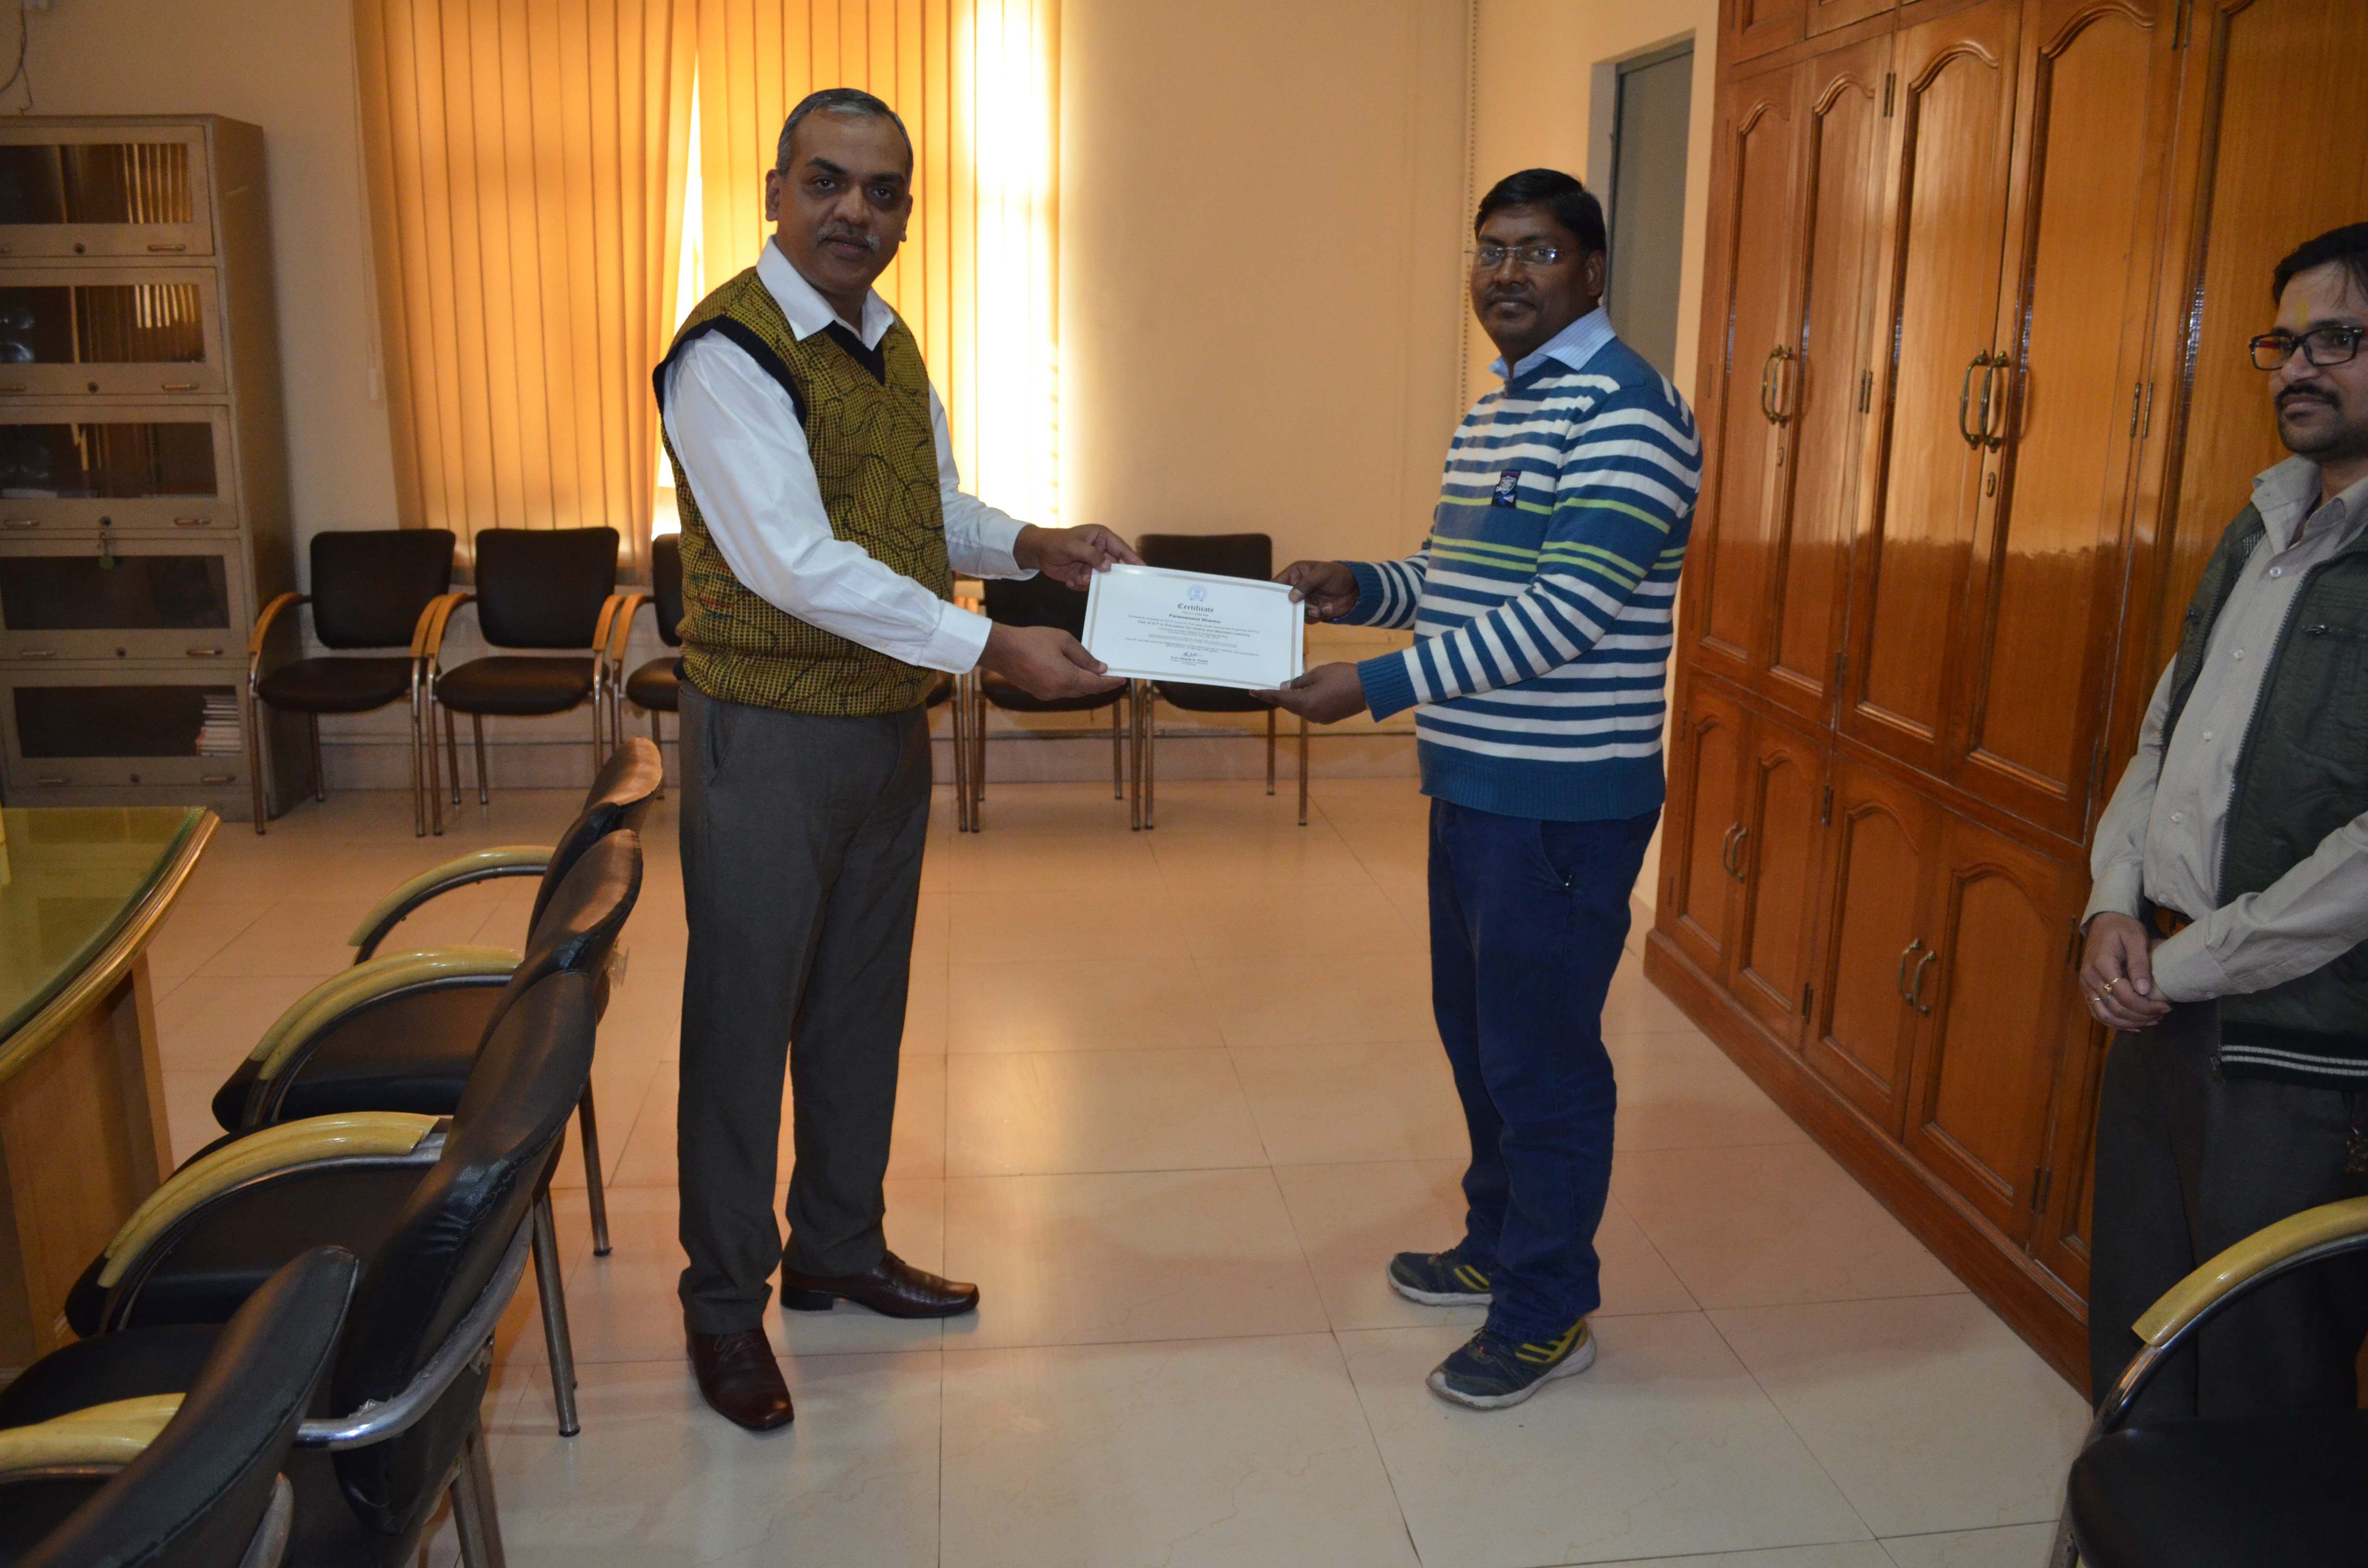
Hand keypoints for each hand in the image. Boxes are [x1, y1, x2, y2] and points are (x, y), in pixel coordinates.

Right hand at [978, 622, 1124, 700]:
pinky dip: (1070, 683)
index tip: (1123, 680)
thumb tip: (1100, 668)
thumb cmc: (1032, 640)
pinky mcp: (1038, 692)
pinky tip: (1073, 672)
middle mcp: (1058, 691)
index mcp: (1067, 679)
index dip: (1110, 683)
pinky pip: (1060, 690)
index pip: (1096, 685)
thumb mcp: (1063, 640)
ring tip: (1094, 672)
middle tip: (1111, 675)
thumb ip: (1084, 656)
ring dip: (1084, 683)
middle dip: (1099, 683)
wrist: (1001, 649)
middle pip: (1086, 690)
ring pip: (1073, 691)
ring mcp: (1047, 694)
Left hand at [1013, 524, 1141, 590]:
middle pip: (1112, 567)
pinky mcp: (1084, 574)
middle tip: (1095, 578)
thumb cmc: (1055, 543)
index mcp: (1102, 537)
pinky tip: (1069, 580)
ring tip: (1076, 578)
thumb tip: (1108, 566)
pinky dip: (1079, 585)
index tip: (1144, 570)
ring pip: (1100, 579)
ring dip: (1088, 581)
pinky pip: (1089, 585)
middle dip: (1103, 576)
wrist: (1037, 552)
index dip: (1134, 560)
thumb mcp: (1073, 546)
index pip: (1122, 549)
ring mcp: (1092, 564)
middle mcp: (1100, 550)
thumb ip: (1091, 555)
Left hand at [1255, 661, 1366, 723]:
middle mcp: (1310, 715)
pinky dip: (1306, 702)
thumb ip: (1299, 681)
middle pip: (1289, 706)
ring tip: (1289, 688)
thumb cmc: (1341, 676)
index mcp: (1305, 704)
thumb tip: (1286, 687)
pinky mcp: (1330, 718)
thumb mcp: (1317, 673)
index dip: (1265, 695)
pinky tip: (1306, 693)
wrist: (1369, 687)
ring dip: (1294, 699)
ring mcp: (1321, 719)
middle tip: (1270, 687)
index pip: (1280, 699)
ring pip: (1301, 708)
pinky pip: (1312, 710)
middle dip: (1280, 697)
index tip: (1252, 692)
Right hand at [1275, 559, 1357, 622]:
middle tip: (1297, 610)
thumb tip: (1291, 598)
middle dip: (1290, 608)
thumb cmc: (1338, 574)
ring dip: (1308, 612)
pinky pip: (1309, 618)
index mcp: (1295, 574)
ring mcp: (1305, 601)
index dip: (1271, 593)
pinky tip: (1328, 608)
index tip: (1268, 603)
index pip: (1277, 584)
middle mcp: (1297, 589)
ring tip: (1318, 610)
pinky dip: (1318, 615)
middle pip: (1284, 602)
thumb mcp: (1321, 574)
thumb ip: (1306, 584)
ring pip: (1297, 612)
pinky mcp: (1313, 611)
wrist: (1357, 588)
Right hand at [2079, 913, 2172, 1031]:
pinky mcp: (2087, 989)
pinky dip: (2115, 1023)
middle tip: (2163, 1013)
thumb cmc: (2122, 928)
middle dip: (2142, 1015)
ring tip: (2152, 1021)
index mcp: (2101, 964)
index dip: (2146, 1005)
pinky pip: (2098, 1012)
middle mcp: (2089, 977)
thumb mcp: (2136, 938)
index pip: (2124, 995)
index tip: (2166, 1006)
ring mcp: (2086, 985)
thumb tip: (2144, 990)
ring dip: (2129, 1022)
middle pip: (2115, 1008)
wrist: (2103, 922)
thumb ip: (2139, 964)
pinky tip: (2133, 1025)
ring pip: (2104, 1015)